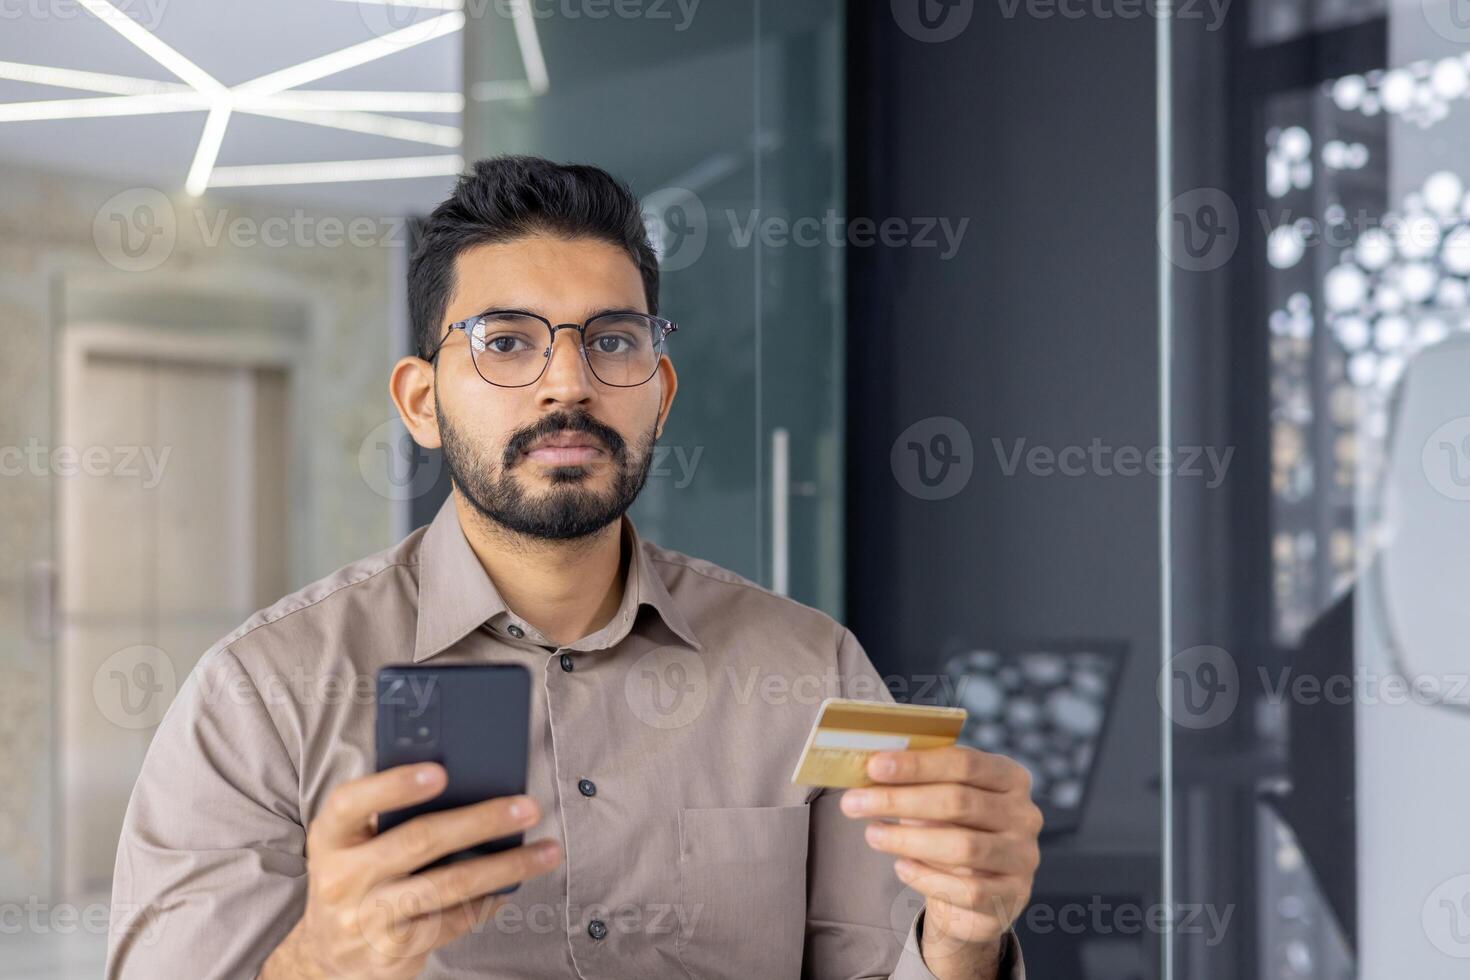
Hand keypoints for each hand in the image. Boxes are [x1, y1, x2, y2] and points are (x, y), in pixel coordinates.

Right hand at [261, 763, 561, 978]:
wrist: (330, 954)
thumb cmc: (356, 878)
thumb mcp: (354, 843)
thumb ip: (390, 814)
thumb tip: (464, 782)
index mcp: (331, 837)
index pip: (351, 803)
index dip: (393, 786)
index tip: (440, 772)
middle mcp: (343, 877)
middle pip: (420, 840)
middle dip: (482, 821)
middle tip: (526, 808)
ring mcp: (368, 917)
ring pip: (448, 885)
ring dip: (505, 866)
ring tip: (545, 852)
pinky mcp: (395, 949)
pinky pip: (453, 919)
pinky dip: (488, 900)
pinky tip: (512, 886)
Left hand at [839, 746, 1040, 974]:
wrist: (975, 892)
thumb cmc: (950, 830)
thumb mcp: (937, 799)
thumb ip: (916, 781)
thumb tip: (870, 767)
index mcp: (1010, 777)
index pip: (964, 762)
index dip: (917, 764)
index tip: (872, 767)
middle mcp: (1024, 814)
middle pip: (959, 802)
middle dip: (900, 800)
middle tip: (853, 803)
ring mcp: (1023, 857)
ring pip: (963, 847)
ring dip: (908, 840)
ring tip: (871, 834)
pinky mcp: (1012, 896)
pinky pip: (967, 889)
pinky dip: (927, 877)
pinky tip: (900, 867)